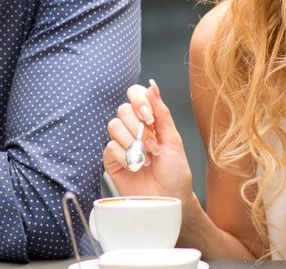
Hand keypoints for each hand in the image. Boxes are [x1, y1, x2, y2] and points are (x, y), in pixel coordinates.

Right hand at [103, 80, 194, 201]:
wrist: (169, 199)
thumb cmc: (175, 172)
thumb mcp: (173, 139)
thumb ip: (161, 112)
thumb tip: (152, 86)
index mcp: (149, 120)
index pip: (135, 94)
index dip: (139, 101)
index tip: (149, 117)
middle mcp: (133, 128)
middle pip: (123, 109)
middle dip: (140, 128)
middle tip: (153, 146)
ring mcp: (121, 143)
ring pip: (114, 126)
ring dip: (133, 143)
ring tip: (146, 158)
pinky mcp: (111, 160)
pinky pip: (110, 147)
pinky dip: (125, 157)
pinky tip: (135, 166)